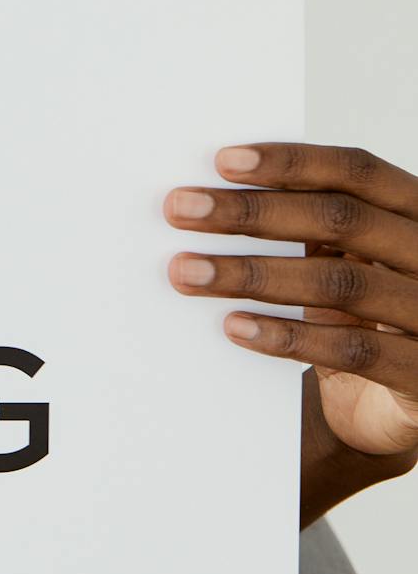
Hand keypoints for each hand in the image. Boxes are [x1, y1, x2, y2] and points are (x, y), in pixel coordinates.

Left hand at [166, 143, 417, 460]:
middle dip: (252, 212)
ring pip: (341, 283)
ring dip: (253, 274)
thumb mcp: (346, 263)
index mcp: (415, 212)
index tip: (222, 160)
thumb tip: (215, 196)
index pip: (357, 171)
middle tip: (180, 210)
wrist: (402, 413)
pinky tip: (235, 327)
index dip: (291, 162)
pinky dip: (288, 337)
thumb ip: (309, 227)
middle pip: (341, 220)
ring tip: (187, 271)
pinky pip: (354, 351)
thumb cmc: (363, 317)